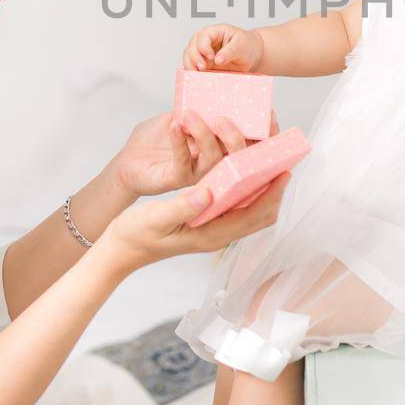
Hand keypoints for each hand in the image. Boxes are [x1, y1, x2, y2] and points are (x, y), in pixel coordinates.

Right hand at [96, 170, 291, 272]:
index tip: (283, 171)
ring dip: (261, 183)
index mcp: (212, 235)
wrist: (121, 249)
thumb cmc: (136, 235)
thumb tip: (207, 193)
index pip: (255, 216)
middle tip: (281, 157)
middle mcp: (219, 232)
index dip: (273, 194)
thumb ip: (182, 207)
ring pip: (250, 205)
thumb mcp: (157, 218)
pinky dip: (245, 183)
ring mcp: (214, 226)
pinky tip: (240, 162)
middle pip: (260, 211)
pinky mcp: (207, 219)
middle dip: (274, 187)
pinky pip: (235, 201)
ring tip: (267, 156)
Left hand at [112, 108, 276, 197]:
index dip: (264, 132)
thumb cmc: (154, 140)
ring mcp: (197, 173)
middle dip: (237, 136)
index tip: (267, 113)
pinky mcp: (177, 179)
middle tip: (223, 118)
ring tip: (190, 115)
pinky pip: (184, 162)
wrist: (128, 160)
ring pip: (214, 159)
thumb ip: (197, 107)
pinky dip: (180, 141)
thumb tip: (215, 93)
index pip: (249, 142)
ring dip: (204, 134)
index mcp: (219, 145)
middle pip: (239, 154)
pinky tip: (174, 126)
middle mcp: (213, 162)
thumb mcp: (178, 115)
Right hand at [183, 24, 263, 71]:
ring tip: (197, 74)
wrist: (251, 55)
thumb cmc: (247, 45)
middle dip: (194, 58)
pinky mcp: (203, 64)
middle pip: (191, 47)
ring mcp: (202, 53)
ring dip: (190, 66)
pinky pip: (193, 67)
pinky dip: (193, 72)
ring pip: (188, 57)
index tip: (211, 57)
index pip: (202, 37)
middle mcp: (204, 41)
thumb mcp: (241, 45)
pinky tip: (197, 77)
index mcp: (214, 32)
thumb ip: (229, 51)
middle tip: (203, 68)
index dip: (203, 47)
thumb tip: (217, 60)